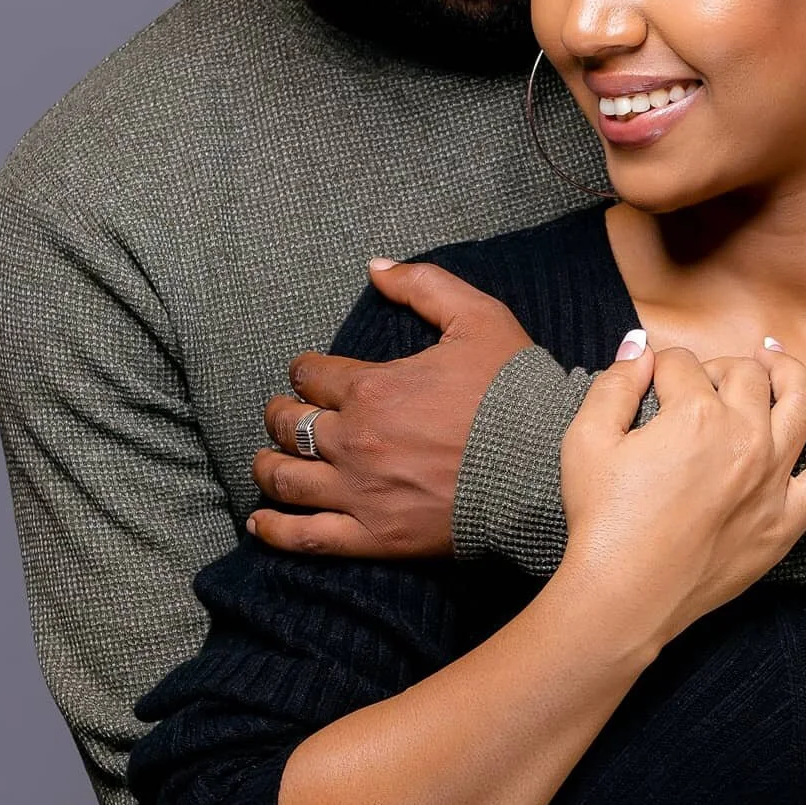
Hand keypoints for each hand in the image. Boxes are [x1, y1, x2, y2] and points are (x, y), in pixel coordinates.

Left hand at [249, 260, 532, 556]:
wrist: (544, 463)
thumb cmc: (513, 390)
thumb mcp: (477, 317)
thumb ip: (423, 285)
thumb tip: (376, 267)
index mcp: (372, 387)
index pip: (312, 376)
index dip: (306, 371)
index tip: (309, 374)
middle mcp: (354, 440)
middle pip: (291, 426)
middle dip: (282, 414)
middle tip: (284, 414)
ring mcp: (360, 492)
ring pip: (287, 479)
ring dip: (267, 466)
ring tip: (264, 460)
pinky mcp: (375, 536)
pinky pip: (307, 537)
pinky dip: (276, 530)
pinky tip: (260, 522)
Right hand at [558, 334, 805, 649]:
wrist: (622, 597)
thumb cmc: (602, 520)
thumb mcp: (586, 439)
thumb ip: (616, 382)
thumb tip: (640, 346)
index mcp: (695, 414)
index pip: (682, 365)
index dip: (660, 370)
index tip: (647, 386)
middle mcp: (744, 438)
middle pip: (744, 374)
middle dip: (717, 368)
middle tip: (696, 386)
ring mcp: (773, 479)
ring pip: (799, 402)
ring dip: (786, 372)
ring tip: (772, 362)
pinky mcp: (787, 518)